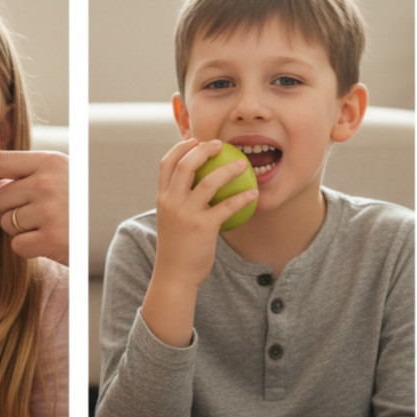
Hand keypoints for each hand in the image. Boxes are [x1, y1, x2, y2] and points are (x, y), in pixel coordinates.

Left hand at [0, 150, 68, 265]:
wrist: (107, 230)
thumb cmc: (78, 202)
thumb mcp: (53, 183)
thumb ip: (18, 181)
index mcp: (50, 162)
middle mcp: (48, 183)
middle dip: (9, 208)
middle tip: (39, 212)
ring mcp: (50, 211)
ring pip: (6, 223)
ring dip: (20, 229)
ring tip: (48, 225)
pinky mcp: (51, 239)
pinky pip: (17, 245)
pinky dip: (29, 248)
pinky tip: (49, 242)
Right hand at [151, 138, 258, 289]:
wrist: (175, 275)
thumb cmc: (178, 247)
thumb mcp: (171, 219)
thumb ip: (179, 201)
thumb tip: (197, 184)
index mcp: (162, 198)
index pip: (166, 164)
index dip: (180, 148)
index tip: (195, 141)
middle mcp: (171, 202)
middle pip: (186, 165)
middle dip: (204, 149)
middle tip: (220, 144)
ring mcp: (186, 214)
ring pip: (208, 182)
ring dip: (228, 169)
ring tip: (243, 164)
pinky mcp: (203, 227)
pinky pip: (227, 206)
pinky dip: (242, 197)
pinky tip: (254, 193)